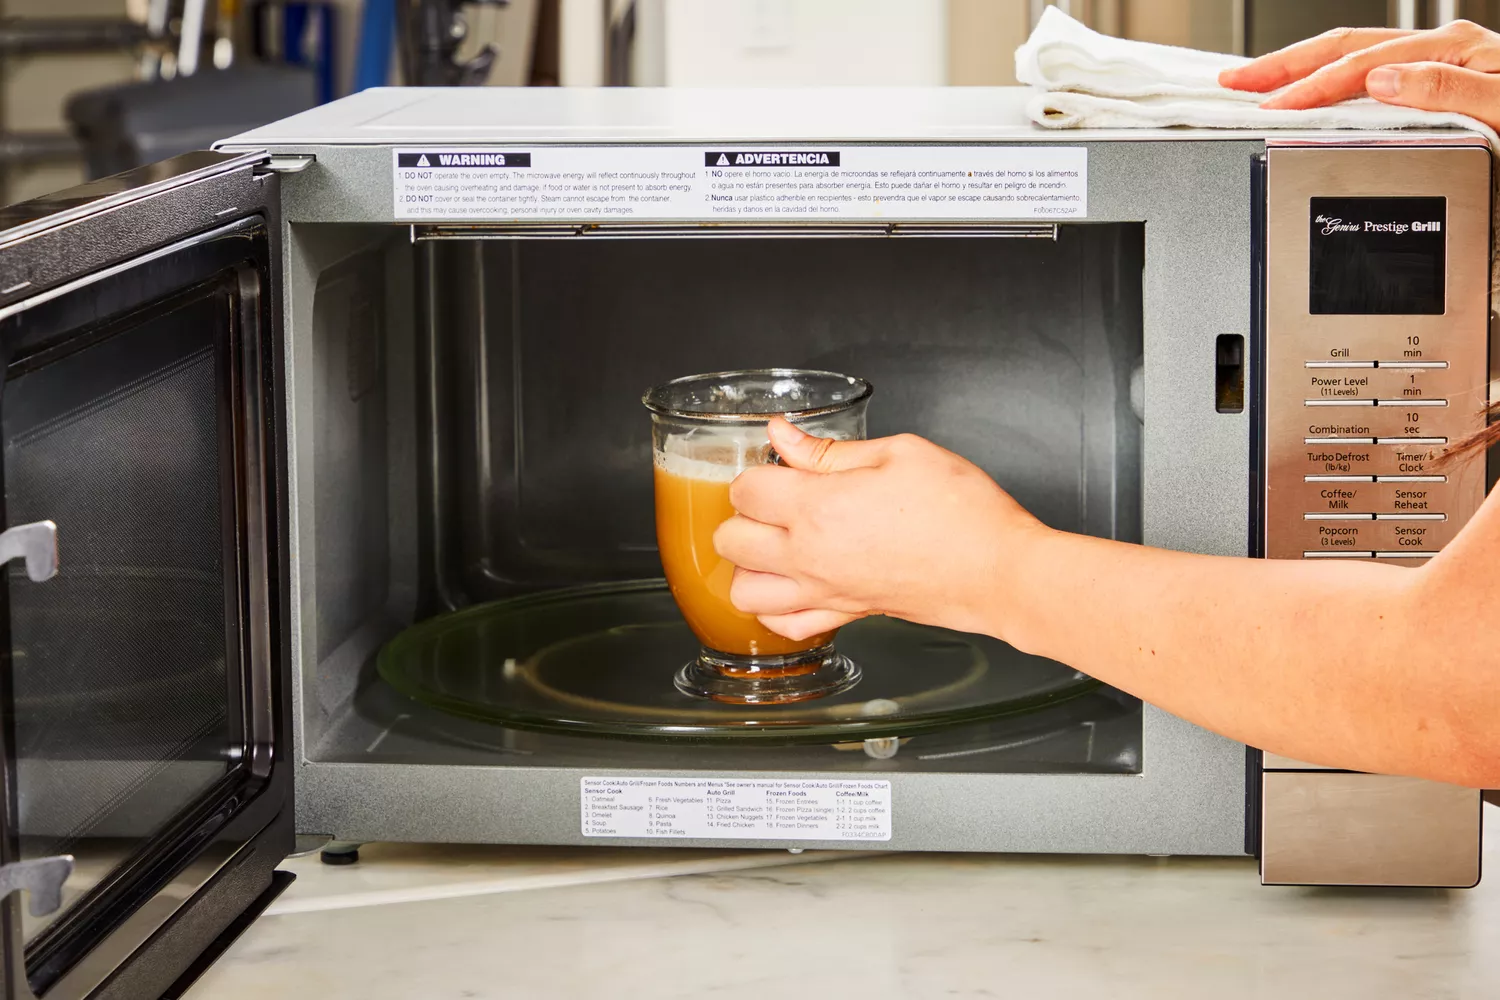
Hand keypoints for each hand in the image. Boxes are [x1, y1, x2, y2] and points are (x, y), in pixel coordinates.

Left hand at [712, 418, 1045, 641]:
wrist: (998, 570)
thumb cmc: (961, 511)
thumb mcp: (899, 452)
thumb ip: (830, 448)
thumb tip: (783, 434)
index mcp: (818, 506)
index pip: (744, 488)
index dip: (757, 469)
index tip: (779, 465)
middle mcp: (809, 555)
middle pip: (729, 540)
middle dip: (742, 514)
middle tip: (773, 500)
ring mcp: (824, 591)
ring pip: (743, 591)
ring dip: (748, 565)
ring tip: (773, 543)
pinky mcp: (845, 615)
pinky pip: (785, 626)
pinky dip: (775, 609)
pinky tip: (791, 584)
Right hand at [1218, 19, 1499, 129]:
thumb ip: (1445, 92)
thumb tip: (1381, 82)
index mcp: (1456, 52)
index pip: (1362, 67)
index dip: (1309, 87)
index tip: (1267, 108)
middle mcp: (1448, 51)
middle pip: (1347, 48)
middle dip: (1285, 67)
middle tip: (1235, 84)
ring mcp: (1446, 63)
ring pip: (1357, 56)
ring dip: (1302, 68)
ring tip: (1258, 81)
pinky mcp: (1446, 81)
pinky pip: (1375, 71)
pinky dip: (1334, 79)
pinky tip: (1316, 90)